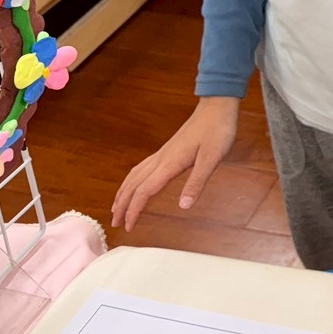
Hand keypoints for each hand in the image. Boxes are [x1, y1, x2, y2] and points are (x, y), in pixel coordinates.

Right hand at [111, 97, 239, 229]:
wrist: (217, 107)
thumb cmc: (217, 130)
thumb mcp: (212, 158)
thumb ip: (197, 182)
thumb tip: (183, 206)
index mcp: (169, 164)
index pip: (144, 191)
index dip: (133, 210)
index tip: (127, 226)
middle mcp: (161, 159)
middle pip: (133, 185)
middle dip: (122, 205)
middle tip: (115, 223)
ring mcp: (163, 153)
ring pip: (135, 175)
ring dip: (123, 192)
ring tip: (117, 207)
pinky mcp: (168, 151)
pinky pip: (142, 168)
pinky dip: (133, 180)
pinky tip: (135, 184)